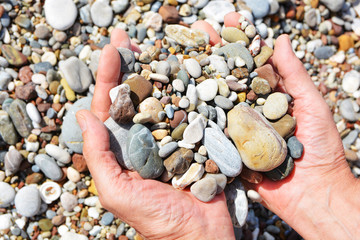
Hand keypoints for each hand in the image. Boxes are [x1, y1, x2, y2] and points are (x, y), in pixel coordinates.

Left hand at [76, 29, 234, 239]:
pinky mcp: (193, 139)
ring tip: (156, 45)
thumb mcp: (117, 193)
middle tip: (128, 37)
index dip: (108, 78)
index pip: (109, 108)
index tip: (111, 49)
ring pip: (160, 98)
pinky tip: (186, 70)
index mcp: (120, 150)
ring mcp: (168, 137)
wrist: (200, 235)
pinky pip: (188, 110)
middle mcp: (142, 139)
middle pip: (133, 96)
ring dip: (157, 71)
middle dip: (129, 66)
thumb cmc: (157, 220)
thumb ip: (98, 158)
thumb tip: (83, 116)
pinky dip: (186, 90)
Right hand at [195, 12, 359, 238]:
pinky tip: (177, 96)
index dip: (240, 39)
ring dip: (197, 76)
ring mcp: (236, 127)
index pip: (252, 61)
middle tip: (195, 30)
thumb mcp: (311, 105)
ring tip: (181, 53)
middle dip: (212, 52)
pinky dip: (193, 114)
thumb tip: (282, 39)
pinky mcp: (226, 149)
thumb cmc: (320, 148)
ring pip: (213, 99)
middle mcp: (250, 108)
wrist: (312, 193)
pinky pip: (208, 131)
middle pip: (228, 75)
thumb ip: (294, 76)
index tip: (229, 18)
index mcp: (270, 95)